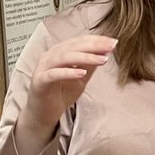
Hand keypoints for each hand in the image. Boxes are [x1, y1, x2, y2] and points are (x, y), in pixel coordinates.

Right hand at [15, 34, 116, 154]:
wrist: (44, 113)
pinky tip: (82, 73)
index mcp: (60, 52)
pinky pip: (54, 74)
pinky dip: (68, 72)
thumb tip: (106, 50)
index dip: (97, 40)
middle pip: (73, 46)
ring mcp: (43, 68)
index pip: (80, 41)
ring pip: (64, 57)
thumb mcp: (81, 77)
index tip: (114, 42)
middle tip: (111, 46)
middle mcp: (50, 56)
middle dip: (94, 46)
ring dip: (85, 57)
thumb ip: (90, 64)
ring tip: (102, 60)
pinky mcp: (40, 81)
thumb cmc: (61, 93)